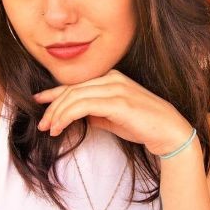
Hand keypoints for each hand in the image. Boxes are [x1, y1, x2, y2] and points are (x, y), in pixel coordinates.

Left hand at [33, 70, 193, 155]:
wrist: (169, 132)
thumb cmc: (143, 126)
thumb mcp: (113, 117)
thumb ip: (94, 113)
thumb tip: (75, 116)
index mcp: (111, 78)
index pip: (77, 84)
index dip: (54, 93)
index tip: (39, 102)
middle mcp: (112, 78)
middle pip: (72, 89)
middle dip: (52, 107)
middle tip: (42, 124)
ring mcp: (115, 88)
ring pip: (74, 97)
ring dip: (57, 114)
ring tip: (49, 129)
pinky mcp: (117, 102)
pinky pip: (83, 106)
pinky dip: (67, 116)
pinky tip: (60, 127)